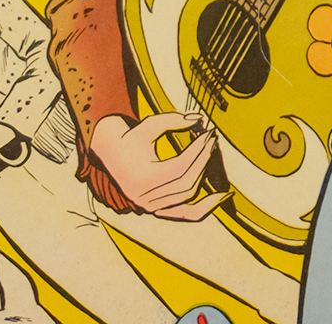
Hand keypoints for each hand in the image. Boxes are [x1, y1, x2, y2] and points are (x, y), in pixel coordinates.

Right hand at [89, 112, 226, 220]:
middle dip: (203, 159)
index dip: (198, 150)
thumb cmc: (132, 138)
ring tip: (213, 155)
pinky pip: (184, 213)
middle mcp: (145, 197)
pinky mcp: (156, 210)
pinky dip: (202, 208)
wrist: (112, 155)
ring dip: (204, 175)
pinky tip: (219, 197)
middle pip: (186, 181)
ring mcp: (150, 207)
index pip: (180, 166)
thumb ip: (174, 120)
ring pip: (187, 195)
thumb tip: (199, 118)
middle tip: (213, 140)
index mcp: (142, 178)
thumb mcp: (150, 125)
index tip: (209, 135)